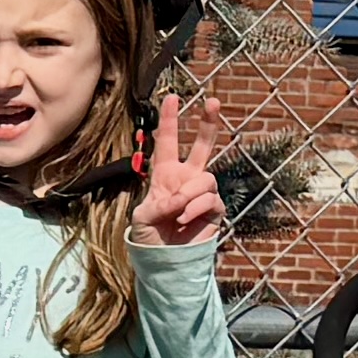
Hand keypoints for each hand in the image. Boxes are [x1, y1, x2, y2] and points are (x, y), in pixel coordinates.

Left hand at [130, 93, 225, 248]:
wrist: (165, 259)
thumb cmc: (150, 236)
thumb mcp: (142, 219)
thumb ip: (157, 206)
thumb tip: (179, 199)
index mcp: (165, 174)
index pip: (168, 142)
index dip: (170, 121)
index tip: (172, 98)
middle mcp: (186, 178)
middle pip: (203, 145)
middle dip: (209, 123)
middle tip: (213, 101)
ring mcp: (202, 193)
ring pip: (206, 178)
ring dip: (190, 194)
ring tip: (178, 211)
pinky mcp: (214, 209)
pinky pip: (210, 199)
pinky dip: (196, 209)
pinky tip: (185, 220)